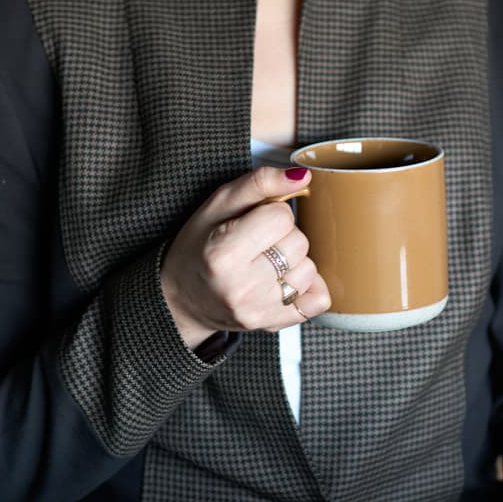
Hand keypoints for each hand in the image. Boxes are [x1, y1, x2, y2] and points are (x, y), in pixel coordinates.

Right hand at [160, 165, 331, 349]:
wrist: (183, 298)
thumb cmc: (199, 247)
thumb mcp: (217, 205)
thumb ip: (258, 184)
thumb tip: (302, 176)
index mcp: (222, 254)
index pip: (281, 217)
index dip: (270, 212)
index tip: (253, 221)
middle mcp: (241, 288)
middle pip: (299, 243)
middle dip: (283, 236)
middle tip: (257, 243)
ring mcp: (259, 311)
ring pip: (310, 269)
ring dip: (294, 262)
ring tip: (265, 263)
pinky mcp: (274, 325)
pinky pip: (319, 299)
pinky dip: (308, 287)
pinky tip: (283, 281)